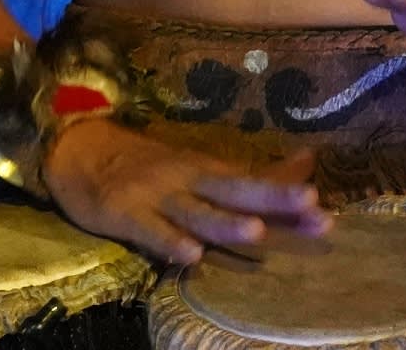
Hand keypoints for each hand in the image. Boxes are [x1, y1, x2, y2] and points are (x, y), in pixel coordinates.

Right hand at [38, 115, 331, 266]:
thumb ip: (251, 173)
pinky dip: (169, 242)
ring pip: (196, 212)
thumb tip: (308, 163)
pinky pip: (150, 230)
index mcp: (209, 170)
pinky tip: (189, 255)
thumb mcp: (201, 165)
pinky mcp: (124, 212)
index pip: (256, 184)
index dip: (289, 198)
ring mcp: (157, 196)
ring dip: (225, 223)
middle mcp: (189, 180)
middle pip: (236, 190)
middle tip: (311, 207)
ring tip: (256, 232)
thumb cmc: (148, 165)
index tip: (325, 211)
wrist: (79, 149)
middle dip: (273, 198)